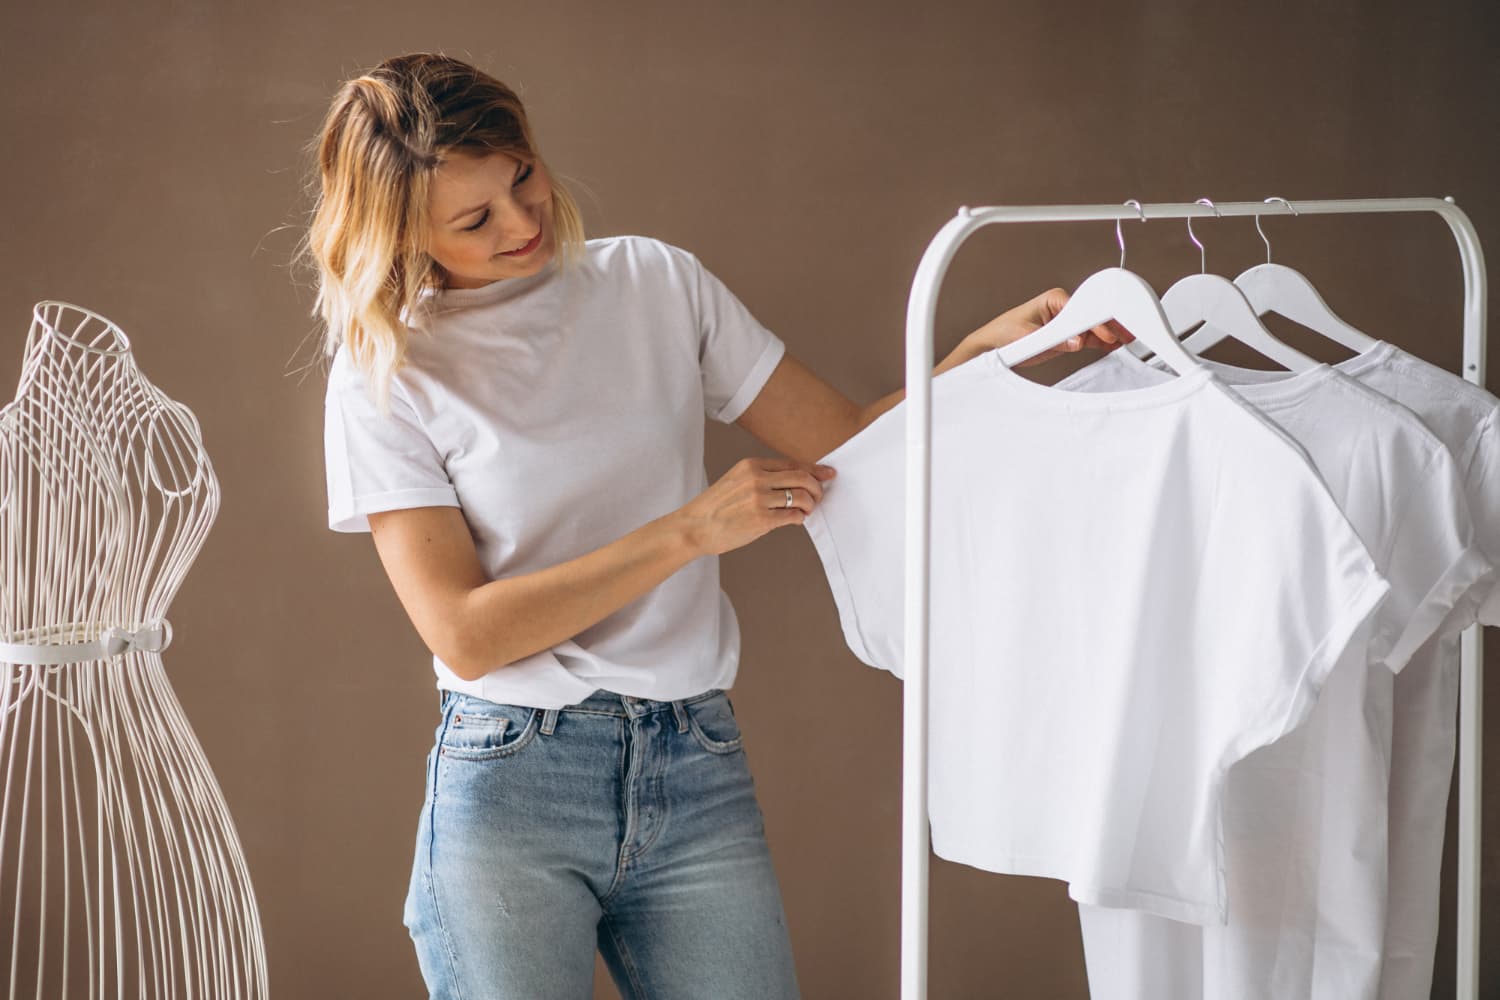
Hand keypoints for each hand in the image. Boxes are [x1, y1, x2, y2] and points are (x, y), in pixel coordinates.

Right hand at [675, 457, 836, 556]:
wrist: (695, 527)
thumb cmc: (715, 507)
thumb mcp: (735, 480)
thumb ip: (761, 477)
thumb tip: (793, 482)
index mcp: (751, 465)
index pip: (792, 464)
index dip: (814, 470)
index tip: (827, 474)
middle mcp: (756, 478)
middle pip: (802, 477)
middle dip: (818, 487)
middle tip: (821, 495)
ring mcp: (759, 499)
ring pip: (801, 497)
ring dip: (811, 505)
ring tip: (807, 510)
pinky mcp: (762, 520)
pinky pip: (793, 516)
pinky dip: (800, 518)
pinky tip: (796, 520)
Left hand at [965, 287, 1135, 368]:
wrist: (993, 345)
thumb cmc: (1005, 333)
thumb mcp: (1027, 337)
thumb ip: (1054, 340)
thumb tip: (1077, 341)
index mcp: (1054, 299)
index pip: (1081, 310)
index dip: (1095, 323)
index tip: (1107, 334)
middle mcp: (1063, 307)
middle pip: (1092, 316)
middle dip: (1110, 325)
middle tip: (1127, 334)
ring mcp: (1067, 322)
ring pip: (1094, 327)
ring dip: (1111, 334)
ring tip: (1128, 339)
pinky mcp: (1067, 336)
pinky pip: (1089, 338)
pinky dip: (1102, 342)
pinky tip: (1115, 345)